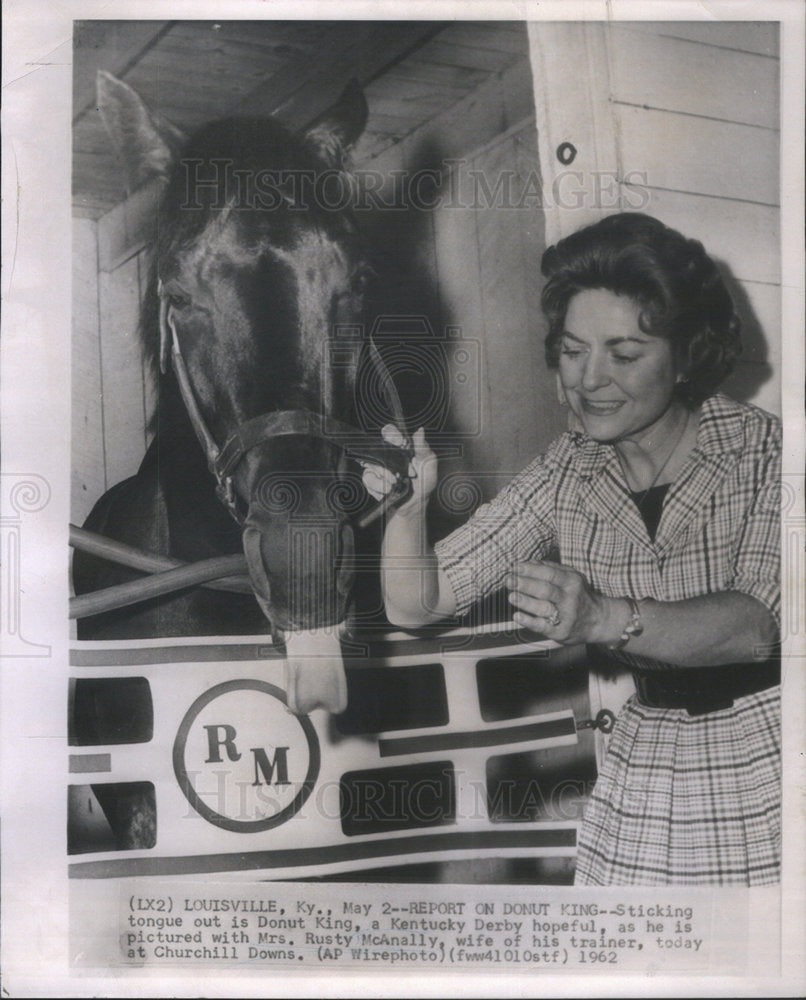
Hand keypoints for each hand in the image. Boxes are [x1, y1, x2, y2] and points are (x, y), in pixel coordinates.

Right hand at [361, 426, 437, 516]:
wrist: (415, 504)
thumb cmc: (424, 482)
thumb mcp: (428, 464)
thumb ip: (423, 448)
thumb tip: (420, 431)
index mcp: (401, 446)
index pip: (390, 432)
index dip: (392, 434)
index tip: (400, 443)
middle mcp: (387, 454)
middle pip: (376, 445)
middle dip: (387, 459)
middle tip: (398, 472)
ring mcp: (377, 465)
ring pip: (372, 463)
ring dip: (385, 475)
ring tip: (396, 483)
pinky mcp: (370, 478)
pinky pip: (368, 477)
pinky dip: (378, 485)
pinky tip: (389, 489)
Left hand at [507, 559, 621, 644]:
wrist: (598, 620)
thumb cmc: (579, 596)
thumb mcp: (571, 578)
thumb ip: (551, 569)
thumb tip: (527, 562)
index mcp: (571, 581)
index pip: (549, 573)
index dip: (530, 570)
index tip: (515, 567)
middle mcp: (570, 598)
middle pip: (545, 589)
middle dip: (525, 584)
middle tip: (509, 580)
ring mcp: (565, 616)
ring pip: (544, 607)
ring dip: (526, 602)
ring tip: (512, 596)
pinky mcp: (560, 631)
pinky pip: (542, 626)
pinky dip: (529, 621)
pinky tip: (517, 616)